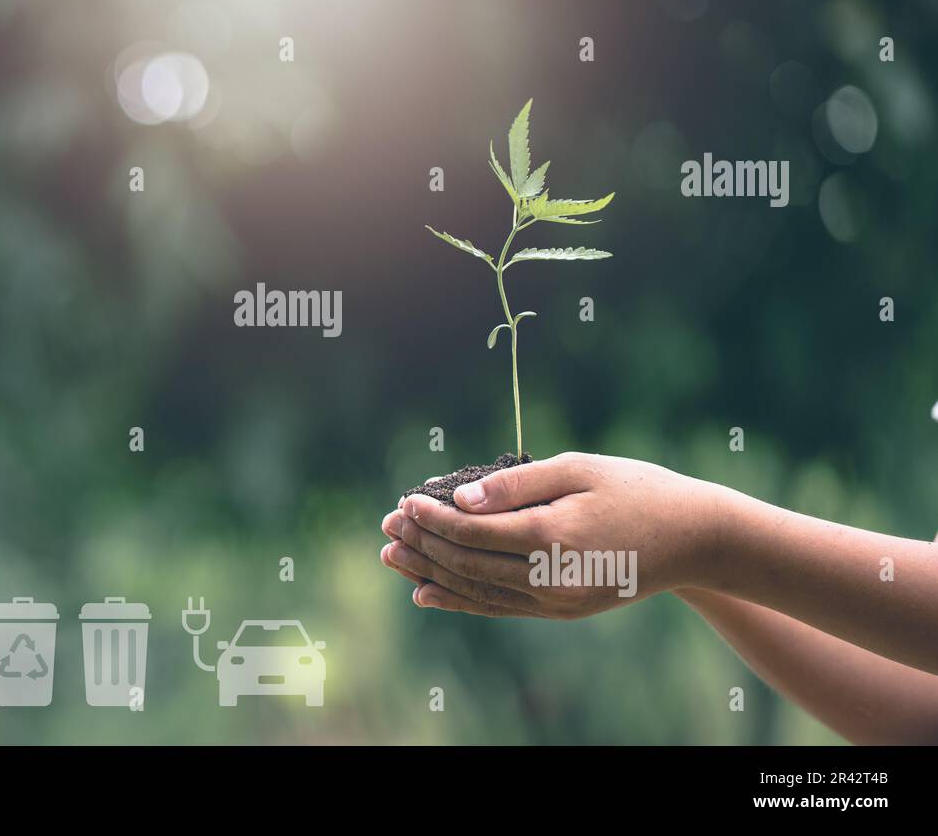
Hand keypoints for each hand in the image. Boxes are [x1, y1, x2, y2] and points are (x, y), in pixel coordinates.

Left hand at [379, 452, 725, 618]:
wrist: (695, 539)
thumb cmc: (637, 488)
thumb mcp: (578, 468)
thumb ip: (516, 484)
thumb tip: (461, 499)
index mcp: (552, 535)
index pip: (472, 530)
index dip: (432, 517)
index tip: (404, 501)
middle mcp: (550, 576)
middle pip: (467, 562)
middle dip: (422, 544)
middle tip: (385, 527)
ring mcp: (556, 601)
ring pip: (477, 590)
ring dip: (429, 573)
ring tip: (391, 557)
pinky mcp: (562, 611)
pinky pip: (499, 608)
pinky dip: (459, 600)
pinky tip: (427, 593)